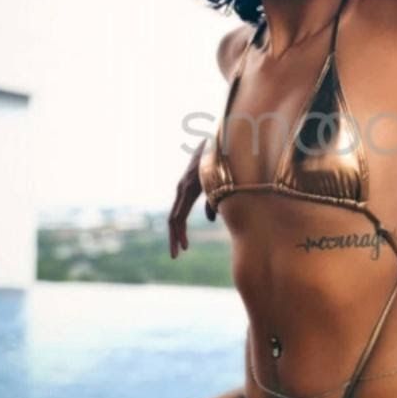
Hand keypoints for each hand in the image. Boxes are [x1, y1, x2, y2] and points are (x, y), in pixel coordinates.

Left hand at [168, 139, 215, 258]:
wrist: (224, 141)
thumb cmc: (223, 161)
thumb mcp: (218, 187)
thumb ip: (212, 202)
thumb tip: (211, 220)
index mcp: (188, 189)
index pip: (178, 215)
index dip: (179, 232)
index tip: (183, 248)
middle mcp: (182, 189)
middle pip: (173, 219)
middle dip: (173, 238)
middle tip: (174, 256)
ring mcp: (183, 188)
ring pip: (173, 219)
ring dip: (175, 238)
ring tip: (176, 254)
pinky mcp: (188, 187)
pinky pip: (179, 213)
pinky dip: (180, 230)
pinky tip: (184, 244)